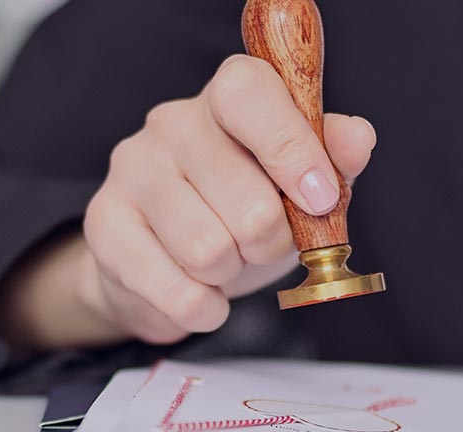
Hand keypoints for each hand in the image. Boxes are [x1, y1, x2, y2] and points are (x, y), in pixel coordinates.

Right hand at [0, 55, 375, 349]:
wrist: (165, 266)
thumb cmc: (242, 212)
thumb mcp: (298, 184)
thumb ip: (334, 159)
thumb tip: (357, 138)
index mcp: (226, 98)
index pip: (249, 93)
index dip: (291, 148)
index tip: (320, 199)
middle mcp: (172, 123)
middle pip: (246, 200)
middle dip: (271, 243)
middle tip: (263, 245)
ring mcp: (132, 170)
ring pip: (209, 250)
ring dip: (232, 274)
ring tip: (226, 263)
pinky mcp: (104, 224)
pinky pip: (175, 289)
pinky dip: (204, 308)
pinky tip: (203, 295)